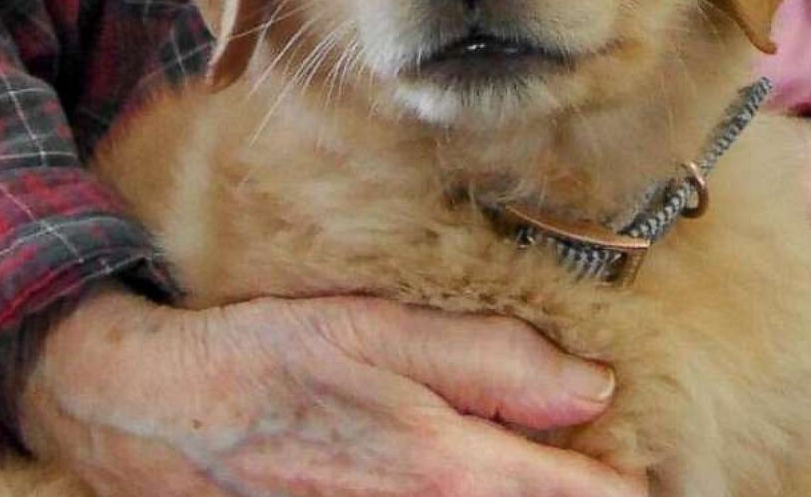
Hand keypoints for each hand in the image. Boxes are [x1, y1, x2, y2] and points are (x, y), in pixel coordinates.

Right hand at [16, 288, 644, 496]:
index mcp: (441, 463)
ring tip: (554, 463)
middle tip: (615, 464)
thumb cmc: (268, 357)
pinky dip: (477, 494)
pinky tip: (478, 470)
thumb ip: (494, 360)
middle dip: (581, 487)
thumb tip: (596, 387)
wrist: (154, 412)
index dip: (626, 485)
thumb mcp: (381, 331)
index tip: (655, 468)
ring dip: (525, 487)